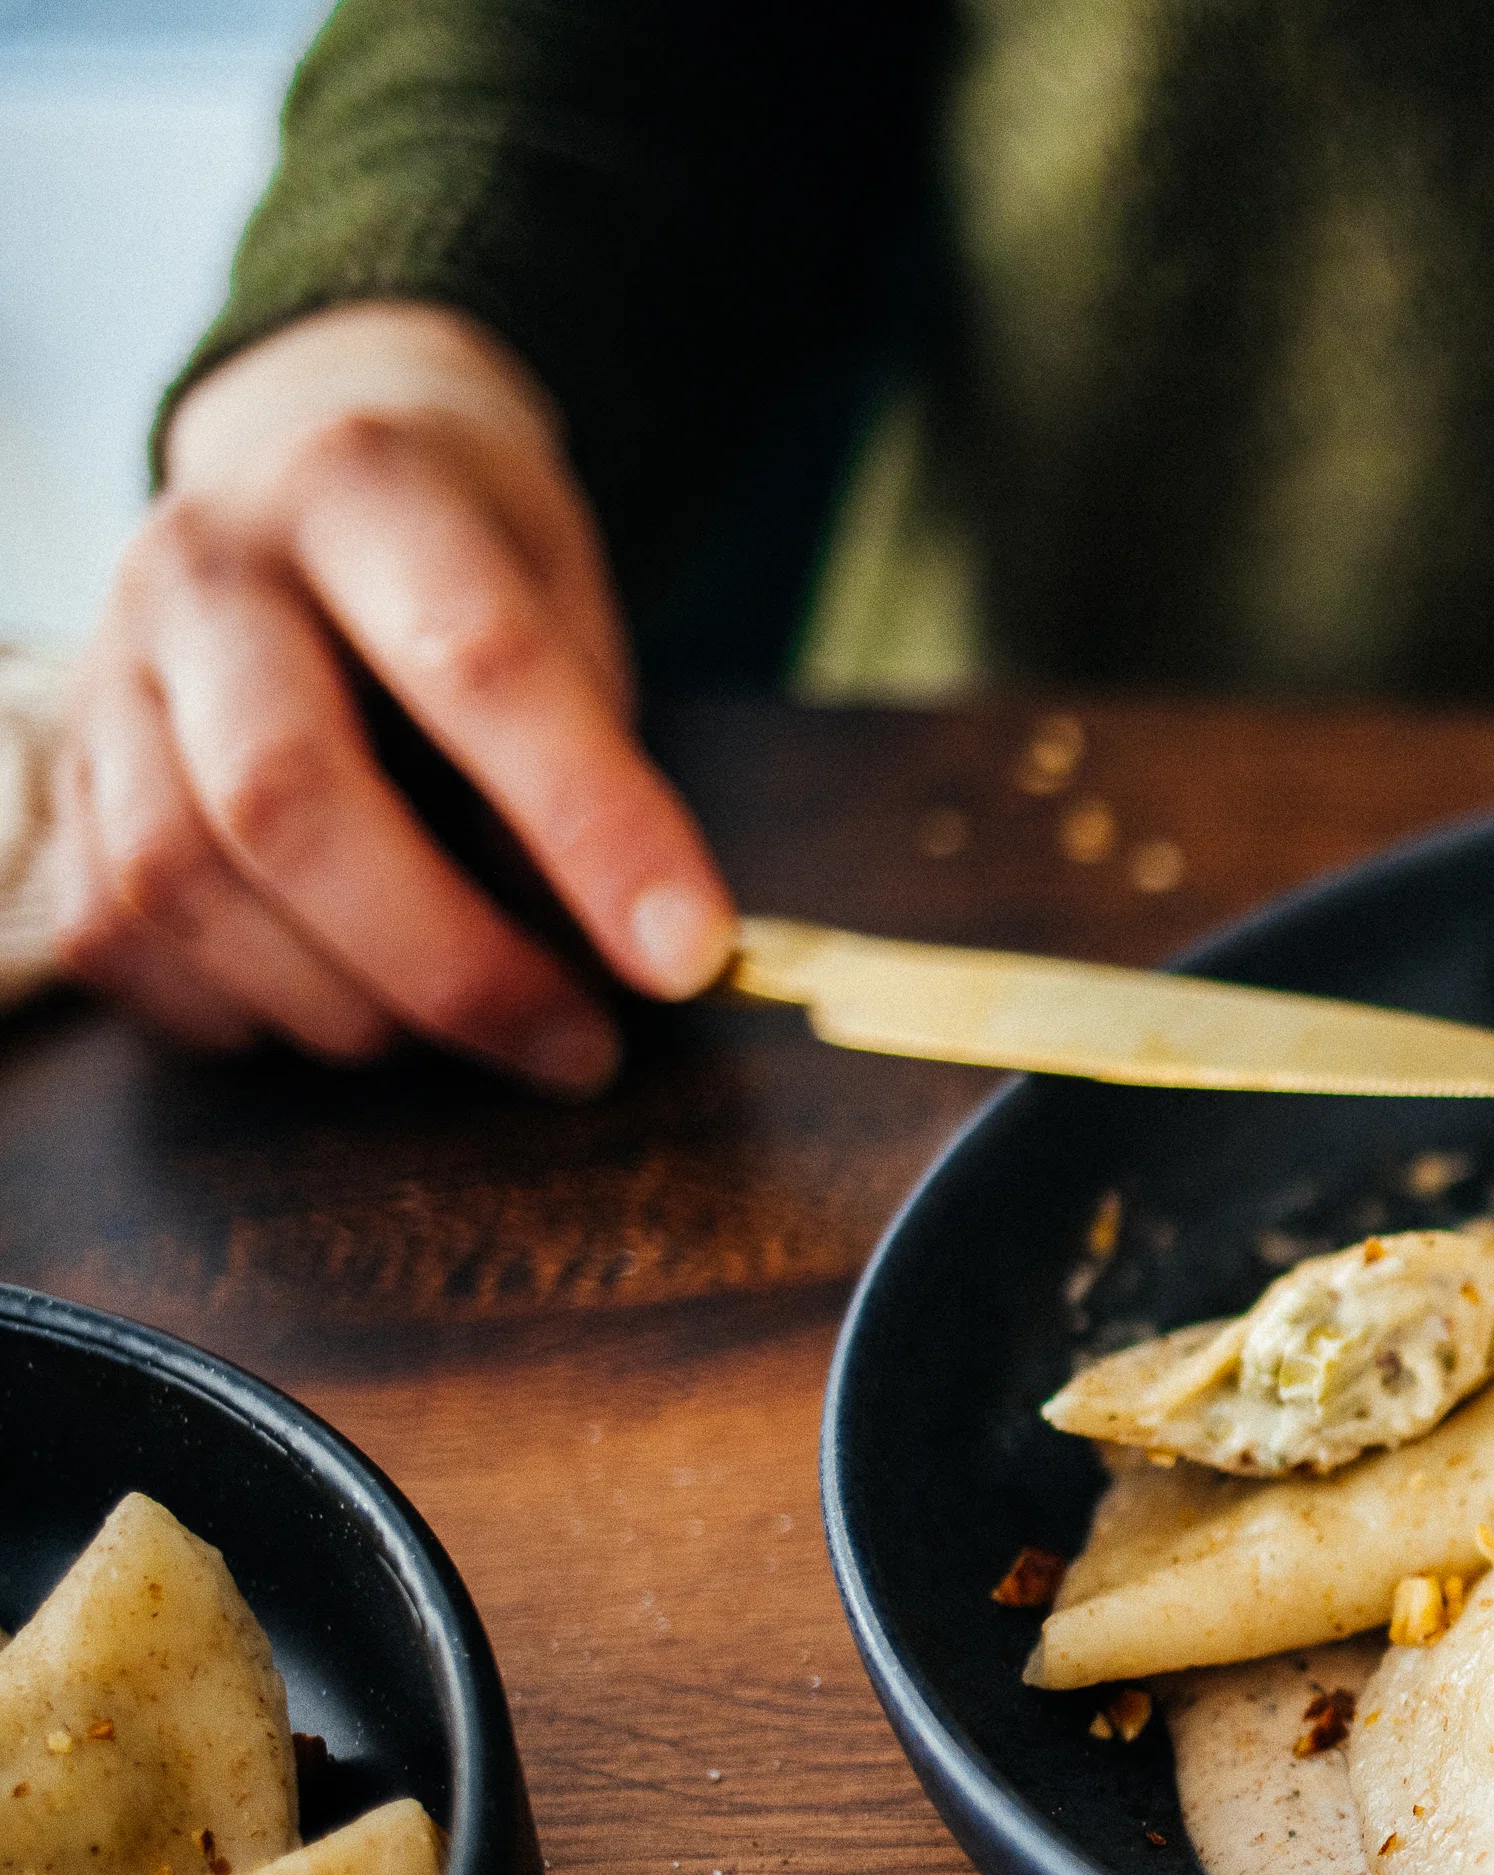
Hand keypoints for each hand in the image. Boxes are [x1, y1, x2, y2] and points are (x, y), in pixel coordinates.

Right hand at [52, 302, 734, 1090]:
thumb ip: (588, 748)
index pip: (476, 662)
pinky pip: (111, 926)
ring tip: (467, 1028)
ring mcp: (108, 666)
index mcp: (360, 486)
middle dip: (451, 962)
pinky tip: (340, 1008)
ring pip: (180, 878)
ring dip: (343, 1002)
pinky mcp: (63, 765)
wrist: (303, 466)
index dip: (590, 824)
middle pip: (288, 796)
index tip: (686, 956)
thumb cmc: (471, 557)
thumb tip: (632, 947)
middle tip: (580, 1046)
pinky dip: (232, 1008)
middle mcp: (203, 564)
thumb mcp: (564, 592)